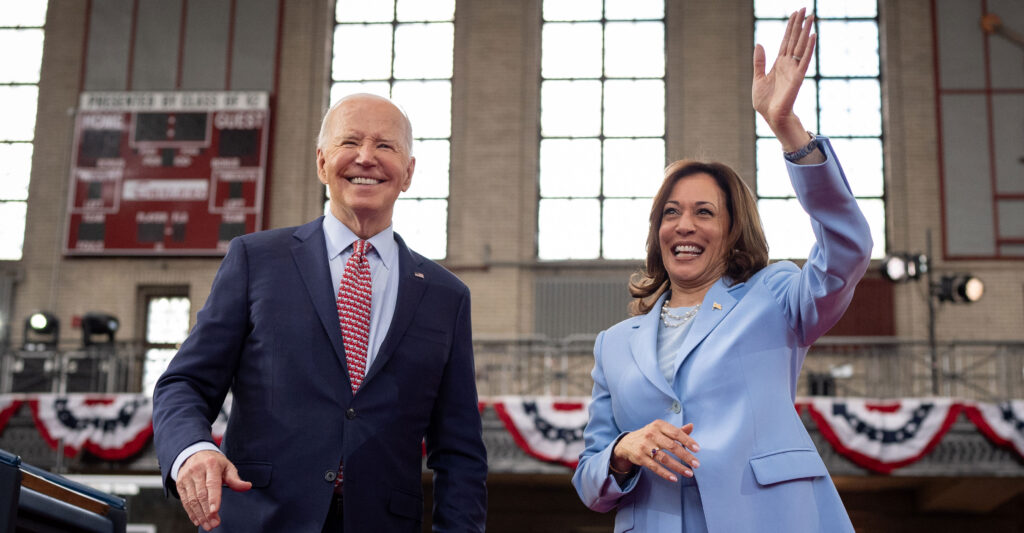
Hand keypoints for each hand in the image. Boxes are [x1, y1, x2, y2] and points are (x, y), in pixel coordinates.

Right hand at [176, 450, 251, 530]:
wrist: (195, 453)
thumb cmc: (214, 462)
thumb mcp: (227, 466)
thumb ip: (235, 479)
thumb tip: (247, 486)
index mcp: (210, 464)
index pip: (212, 483)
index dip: (213, 498)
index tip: (215, 511)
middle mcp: (196, 470)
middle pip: (201, 494)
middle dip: (207, 511)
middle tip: (214, 524)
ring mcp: (186, 477)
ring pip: (192, 500)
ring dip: (200, 515)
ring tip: (208, 525)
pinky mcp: (180, 484)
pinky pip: (185, 501)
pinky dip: (191, 513)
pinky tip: (197, 521)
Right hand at [611, 421, 698, 482]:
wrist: (627, 443)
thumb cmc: (650, 436)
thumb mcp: (661, 429)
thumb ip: (677, 430)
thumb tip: (691, 426)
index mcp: (658, 425)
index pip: (676, 432)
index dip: (687, 441)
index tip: (697, 449)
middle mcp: (651, 434)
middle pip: (672, 446)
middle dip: (686, 456)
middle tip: (697, 464)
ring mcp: (645, 446)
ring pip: (664, 458)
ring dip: (678, 467)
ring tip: (689, 473)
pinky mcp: (640, 457)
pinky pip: (655, 467)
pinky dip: (665, 473)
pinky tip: (674, 478)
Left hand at [752, 8, 815, 150]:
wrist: (771, 116)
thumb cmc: (765, 101)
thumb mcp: (758, 78)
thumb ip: (759, 61)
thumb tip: (759, 44)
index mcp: (779, 63)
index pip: (786, 41)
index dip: (790, 27)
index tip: (795, 13)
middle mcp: (788, 64)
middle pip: (795, 39)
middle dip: (799, 24)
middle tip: (805, 8)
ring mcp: (794, 69)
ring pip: (801, 46)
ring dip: (806, 32)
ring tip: (811, 17)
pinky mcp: (798, 77)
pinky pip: (805, 60)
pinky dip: (809, 48)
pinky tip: (813, 36)